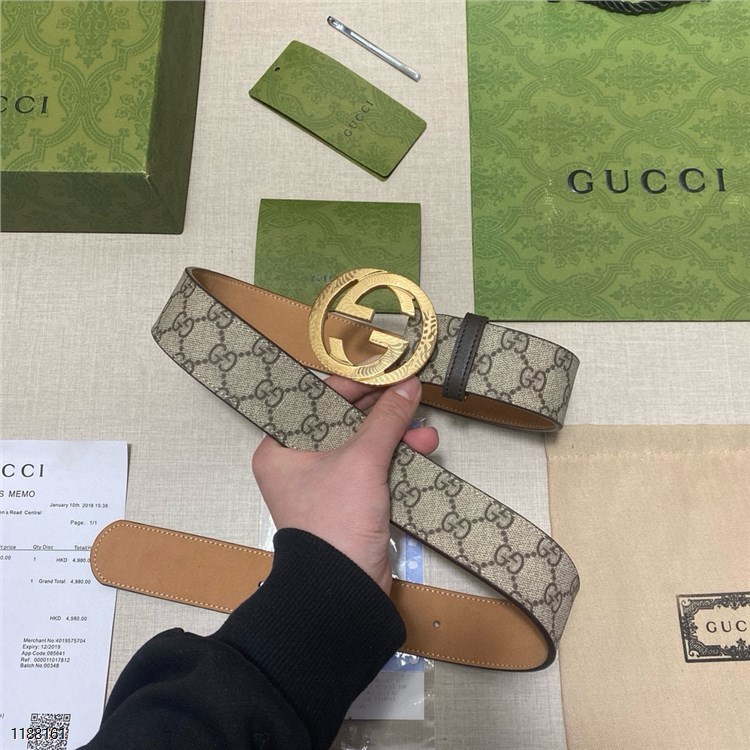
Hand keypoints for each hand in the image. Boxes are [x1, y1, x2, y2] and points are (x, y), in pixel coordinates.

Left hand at [252, 376, 438, 593]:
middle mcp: (298, 463)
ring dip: (396, 438)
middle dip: (382, 413)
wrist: (344, 590)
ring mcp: (325, 484)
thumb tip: (409, 385)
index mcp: (282, 448)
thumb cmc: (336, 520)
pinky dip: (395, 459)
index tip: (386, 371)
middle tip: (410, 396)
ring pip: (363, 446)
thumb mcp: (362, 461)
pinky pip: (373, 469)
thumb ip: (386, 420)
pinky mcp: (349, 503)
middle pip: (344, 421)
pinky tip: (422, 451)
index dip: (354, 384)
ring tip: (426, 433)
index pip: (316, 400)